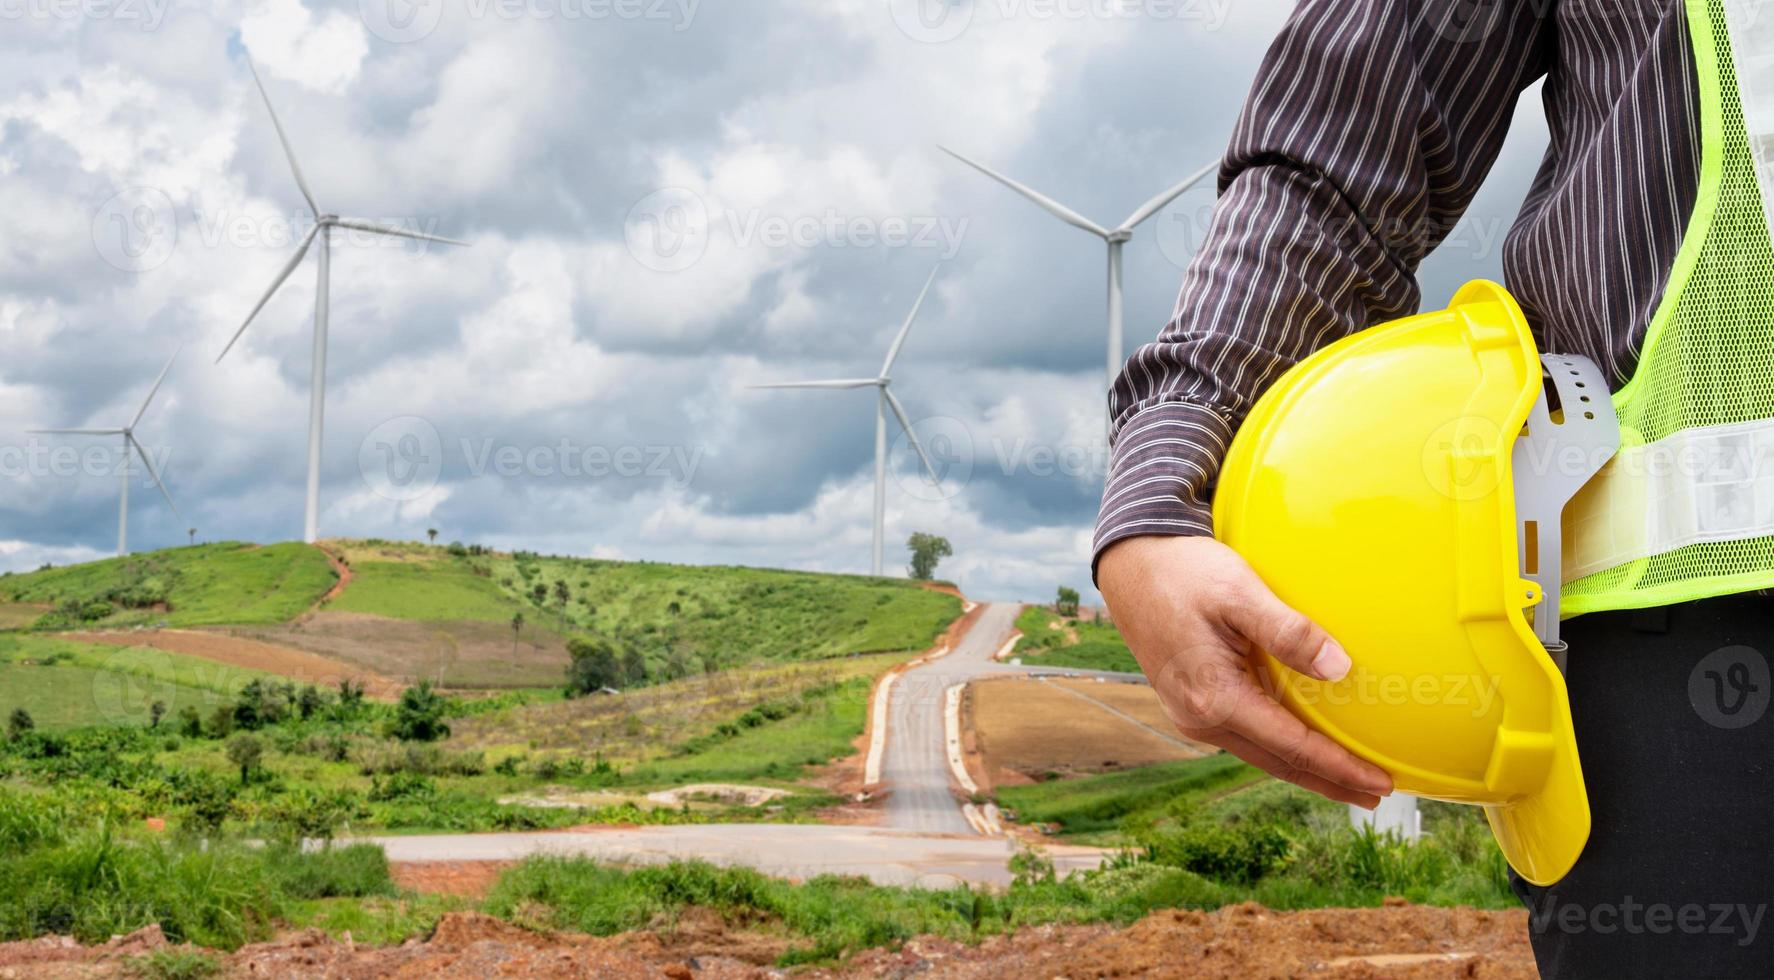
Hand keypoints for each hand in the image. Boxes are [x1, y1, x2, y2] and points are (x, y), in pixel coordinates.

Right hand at [1098, 534, 1392, 807]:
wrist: (1133, 563)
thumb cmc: (1185, 572)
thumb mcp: (1240, 593)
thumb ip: (1289, 632)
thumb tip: (1341, 669)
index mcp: (1213, 698)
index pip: (1292, 747)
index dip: (1340, 767)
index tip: (1380, 782)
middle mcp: (1199, 718)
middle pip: (1277, 764)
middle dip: (1329, 782)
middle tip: (1375, 797)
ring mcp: (1191, 714)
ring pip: (1261, 753)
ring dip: (1305, 767)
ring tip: (1346, 778)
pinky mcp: (1191, 701)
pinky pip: (1245, 735)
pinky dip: (1280, 747)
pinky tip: (1300, 742)